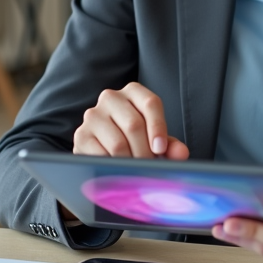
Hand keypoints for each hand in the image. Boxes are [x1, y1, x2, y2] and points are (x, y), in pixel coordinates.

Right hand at [73, 82, 189, 159]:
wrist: (104, 150)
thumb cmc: (134, 141)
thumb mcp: (154, 140)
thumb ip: (170, 145)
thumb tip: (181, 154)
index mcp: (133, 92)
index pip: (150, 103)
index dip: (158, 128)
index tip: (160, 149)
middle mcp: (111, 97)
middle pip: (134, 125)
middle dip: (145, 152)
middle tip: (149, 167)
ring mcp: (93, 115)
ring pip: (118, 143)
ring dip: (130, 162)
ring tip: (136, 171)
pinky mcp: (81, 135)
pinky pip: (101, 154)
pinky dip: (113, 166)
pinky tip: (117, 170)